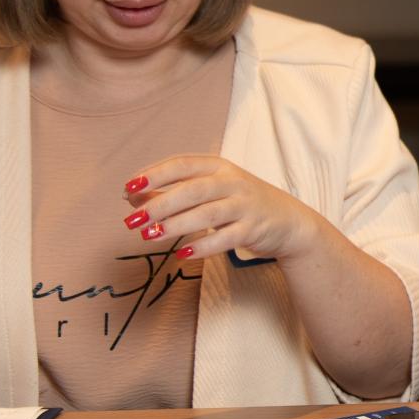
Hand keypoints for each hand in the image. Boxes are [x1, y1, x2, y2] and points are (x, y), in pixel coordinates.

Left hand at [123, 156, 323, 261]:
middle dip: (160, 204)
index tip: (129, 187)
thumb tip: (132, 197)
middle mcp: (233, 182)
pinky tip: (182, 254)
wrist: (289, 221)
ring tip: (150, 236)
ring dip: (176, 225)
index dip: (154, 174)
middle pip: (193, 190)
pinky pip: (225, 239)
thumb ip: (173, 191)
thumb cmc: (241, 203)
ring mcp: (245, 206)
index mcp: (219, 166)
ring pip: (207, 214)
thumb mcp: (211, 190)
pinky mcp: (254, 230)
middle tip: (133, 219)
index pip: (183, 164)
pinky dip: (203, 247)